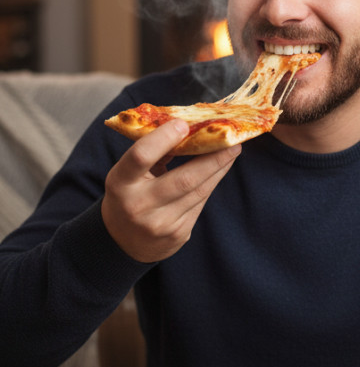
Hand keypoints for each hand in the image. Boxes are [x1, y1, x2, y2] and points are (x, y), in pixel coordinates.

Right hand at [101, 120, 239, 262]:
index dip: (163, 139)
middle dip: (213, 158)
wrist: (125, 242)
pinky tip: (220, 170)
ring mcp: (159, 223)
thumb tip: (188, 127)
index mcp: (120, 183)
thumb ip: (153, 154)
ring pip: (199, 191)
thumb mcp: (129, 174)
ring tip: (232, 151)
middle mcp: (138, 205)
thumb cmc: (130, 195)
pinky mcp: (178, 234)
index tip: (184, 124)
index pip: (141, 156)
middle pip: (185, 179)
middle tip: (232, 140)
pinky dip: (211, 183)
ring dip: (219, 168)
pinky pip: (201, 203)